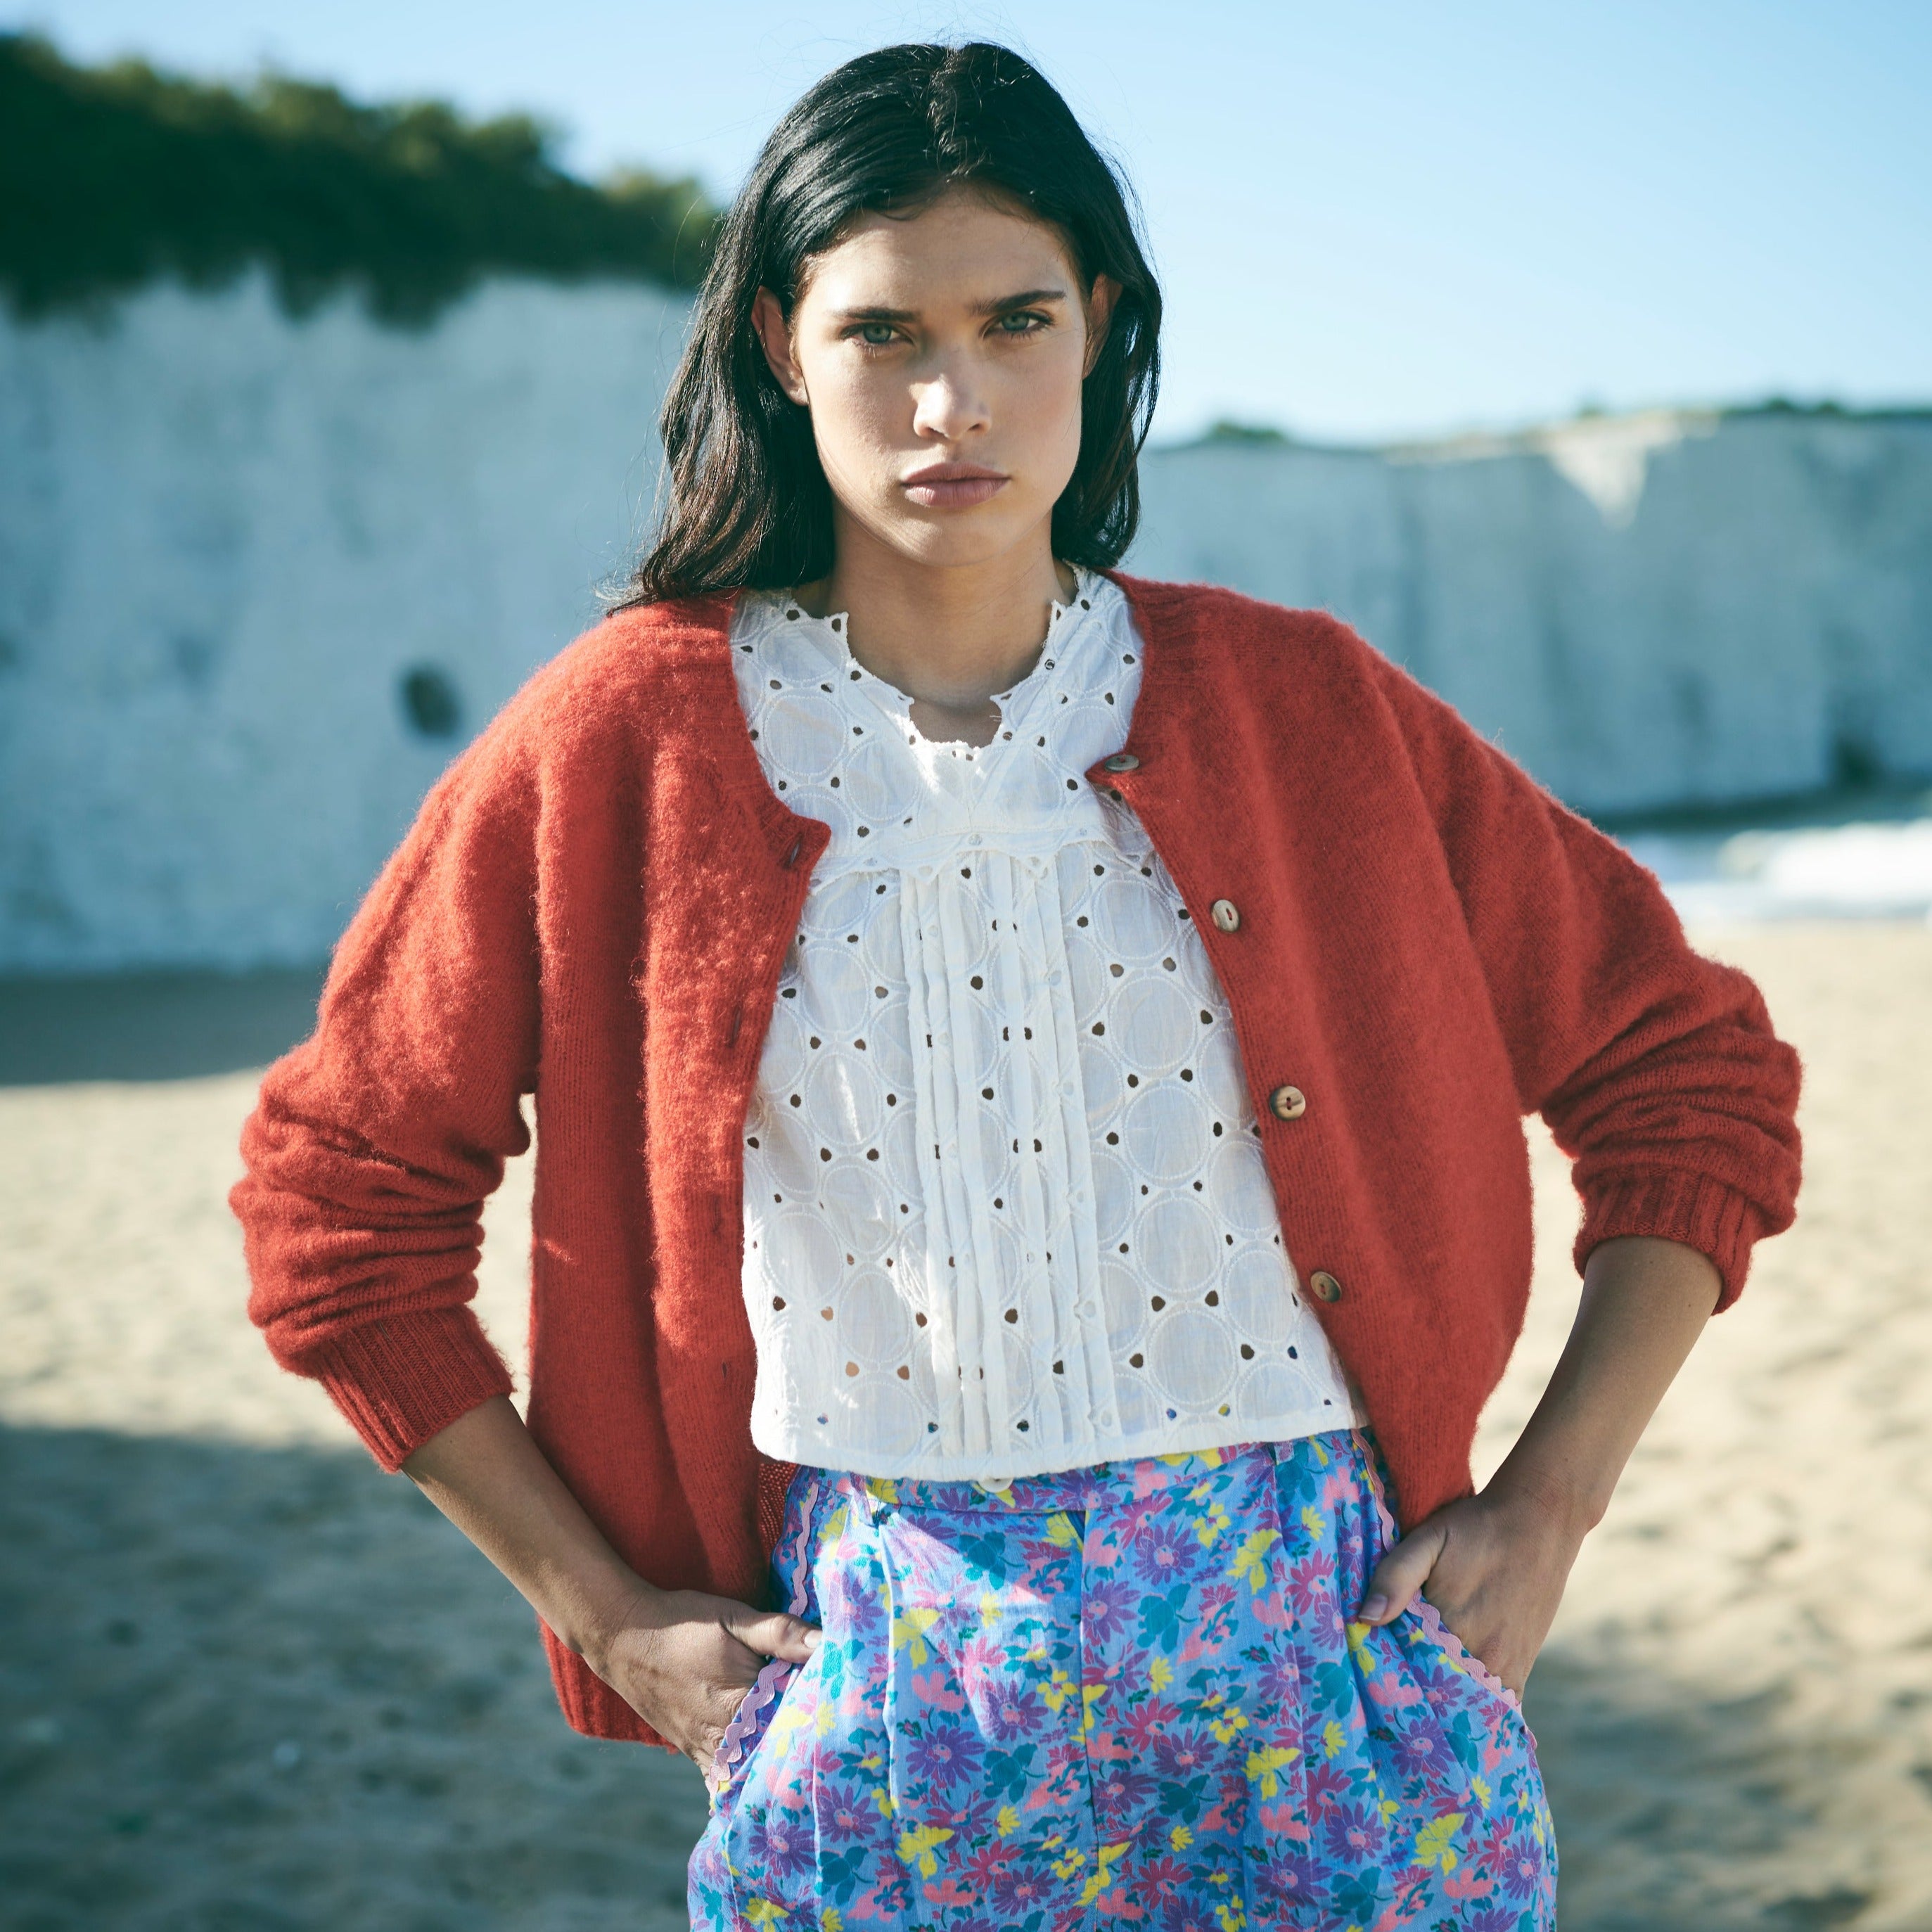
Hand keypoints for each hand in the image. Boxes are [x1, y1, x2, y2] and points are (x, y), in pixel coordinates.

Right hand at [584, 1583, 819, 1781]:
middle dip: (805, 1746)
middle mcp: (723, 1738)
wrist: (624, 1637)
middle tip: (837, 1739)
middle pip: (777, 1754)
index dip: (823, 1719)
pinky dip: (747, 1775)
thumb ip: (780, 1634)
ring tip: (809, 1756)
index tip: (847, 1714)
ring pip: (752, 1771)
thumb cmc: (683, 1623)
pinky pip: (726, 1778)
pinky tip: (766, 1771)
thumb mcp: (734, 1619)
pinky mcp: (693, 1752)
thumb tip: (827, 1642)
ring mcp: (706, 1750)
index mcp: (740, 1705)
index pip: (795, 1725)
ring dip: (777, 1763)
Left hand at [1354, 1486, 1584, 1694]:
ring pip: (1464, 1703)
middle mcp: (1484, 1656)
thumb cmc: (1477, 1529)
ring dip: (1442, 1700)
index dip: (1385, 1673)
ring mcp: (1506, 1667)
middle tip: (1387, 1689)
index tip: (1369, 1673)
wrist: (1539, 1522)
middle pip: (1436, 1692)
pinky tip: (1453, 1702)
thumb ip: (1395, 1577)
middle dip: (1412, 1692)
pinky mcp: (1521, 1668)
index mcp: (1453, 1627)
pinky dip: (1473, 1707)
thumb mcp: (1429, 1540)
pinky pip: (1495, 1705)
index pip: (1407, 1670)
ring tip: (1418, 1695)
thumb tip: (1365, 1618)